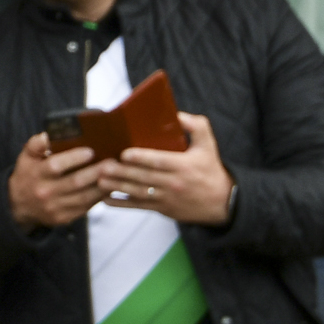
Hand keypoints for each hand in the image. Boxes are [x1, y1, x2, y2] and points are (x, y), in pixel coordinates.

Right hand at [8, 131, 110, 230]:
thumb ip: (35, 145)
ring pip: (84, 197)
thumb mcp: (25, 157)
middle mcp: (45, 192)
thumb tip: (47, 135)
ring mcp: (55, 207)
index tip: (90, 151)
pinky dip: (99, 198)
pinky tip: (109, 188)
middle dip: (96, 172)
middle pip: (75, 182)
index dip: (73, 158)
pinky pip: (86, 208)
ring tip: (117, 174)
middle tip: (113, 162)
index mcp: (36, 174)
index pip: (55, 166)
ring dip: (103, 186)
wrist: (19, 205)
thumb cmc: (28, 175)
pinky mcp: (64, 218)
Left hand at [99, 111, 235, 224]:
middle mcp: (175, 183)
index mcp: (184, 166)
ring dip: (117, 187)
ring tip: (99, 180)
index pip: (159, 161)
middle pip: (144, 177)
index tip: (124, 154)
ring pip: (138, 193)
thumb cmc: (210, 169)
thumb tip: (176, 114)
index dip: (141, 158)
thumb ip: (195, 125)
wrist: (224, 203)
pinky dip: (122, 204)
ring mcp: (168, 198)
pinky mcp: (163, 209)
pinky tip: (106, 200)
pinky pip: (140, 207)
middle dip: (122, 172)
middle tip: (103, 165)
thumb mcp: (208, 144)